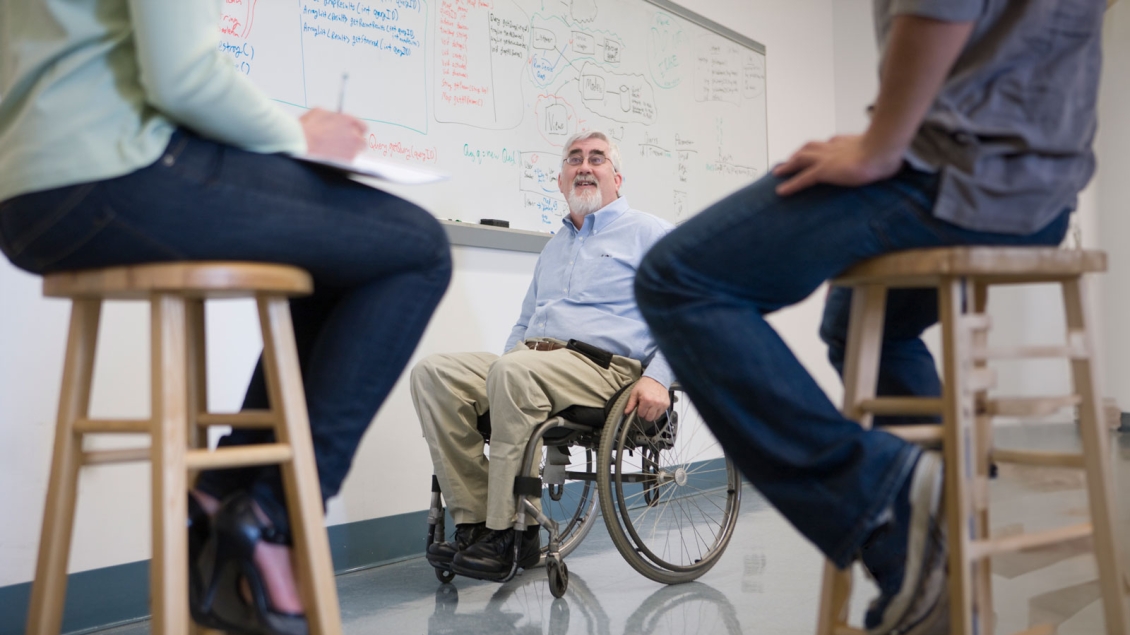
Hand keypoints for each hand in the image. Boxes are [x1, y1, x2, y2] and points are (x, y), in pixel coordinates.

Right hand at [299, 108, 366, 160]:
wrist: (300, 143)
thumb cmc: (307, 128)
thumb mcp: (319, 113)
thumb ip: (332, 116)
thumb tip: (335, 119)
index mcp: (348, 120)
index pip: (362, 127)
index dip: (356, 131)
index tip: (353, 133)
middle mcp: (354, 134)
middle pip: (361, 141)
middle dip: (354, 142)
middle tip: (343, 144)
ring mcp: (352, 149)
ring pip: (356, 152)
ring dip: (349, 152)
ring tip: (335, 152)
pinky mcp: (348, 161)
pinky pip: (350, 161)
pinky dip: (344, 161)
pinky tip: (333, 158)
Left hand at [624, 377, 670, 422]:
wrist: (657, 378)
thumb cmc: (645, 385)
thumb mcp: (635, 392)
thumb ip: (630, 404)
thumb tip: (626, 412)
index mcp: (646, 400)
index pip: (641, 414)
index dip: (639, 411)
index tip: (640, 407)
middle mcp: (655, 403)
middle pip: (649, 418)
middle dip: (645, 414)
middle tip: (644, 408)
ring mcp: (662, 404)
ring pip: (655, 417)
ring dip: (651, 414)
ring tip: (650, 407)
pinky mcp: (667, 404)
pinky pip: (661, 413)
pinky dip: (657, 411)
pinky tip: (655, 405)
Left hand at [771, 134, 902, 196]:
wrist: (884, 148)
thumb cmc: (890, 149)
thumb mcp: (887, 150)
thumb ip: (885, 154)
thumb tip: (898, 160)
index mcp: (847, 142)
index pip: (829, 143)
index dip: (820, 147)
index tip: (814, 150)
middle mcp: (834, 147)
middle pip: (809, 147)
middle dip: (797, 153)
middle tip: (788, 160)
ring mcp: (827, 158)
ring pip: (800, 160)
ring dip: (788, 166)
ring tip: (778, 172)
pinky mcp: (824, 170)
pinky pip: (802, 179)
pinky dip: (790, 185)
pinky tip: (781, 192)